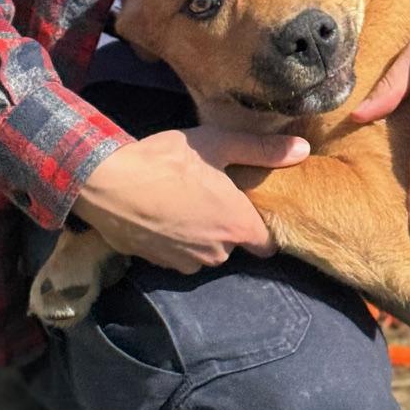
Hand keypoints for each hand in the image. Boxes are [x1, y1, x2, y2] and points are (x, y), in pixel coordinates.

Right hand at [74, 125, 309, 270]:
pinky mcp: (159, 264)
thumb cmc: (167, 161)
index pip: (267, 245)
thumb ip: (263, 150)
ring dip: (200, 234)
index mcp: (239, 227)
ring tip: (182, 202)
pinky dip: (174, 240)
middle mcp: (218, 253)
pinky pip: (178, 255)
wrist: (106, 183)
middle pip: (234, 246)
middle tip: (208, 194)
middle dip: (225, 226)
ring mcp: (187, 262)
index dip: (260, 227)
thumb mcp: (218, 144)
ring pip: (205, 251)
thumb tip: (303, 149)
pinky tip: (161, 214)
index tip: (247, 207)